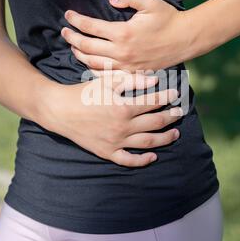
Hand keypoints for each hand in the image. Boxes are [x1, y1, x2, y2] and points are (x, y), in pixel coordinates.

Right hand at [42, 72, 182, 167]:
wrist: (60, 110)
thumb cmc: (83, 93)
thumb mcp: (107, 81)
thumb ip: (132, 81)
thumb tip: (155, 80)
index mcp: (124, 107)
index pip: (153, 102)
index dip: (167, 97)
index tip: (175, 94)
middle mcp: (123, 127)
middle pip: (155, 123)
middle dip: (170, 117)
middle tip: (180, 113)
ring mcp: (116, 142)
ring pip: (147, 142)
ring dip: (164, 138)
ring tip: (175, 134)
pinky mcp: (107, 152)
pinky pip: (128, 160)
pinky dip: (142, 160)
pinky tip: (153, 157)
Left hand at [61, 0, 188, 73]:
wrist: (185, 40)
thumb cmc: (168, 19)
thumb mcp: (150, 2)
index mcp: (123, 32)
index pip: (91, 27)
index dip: (76, 20)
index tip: (68, 15)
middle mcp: (121, 51)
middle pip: (87, 46)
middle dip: (72, 38)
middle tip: (64, 32)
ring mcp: (126, 65)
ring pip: (93, 63)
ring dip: (80, 54)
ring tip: (73, 47)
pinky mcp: (131, 73)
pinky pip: (107, 75)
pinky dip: (93, 69)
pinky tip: (89, 63)